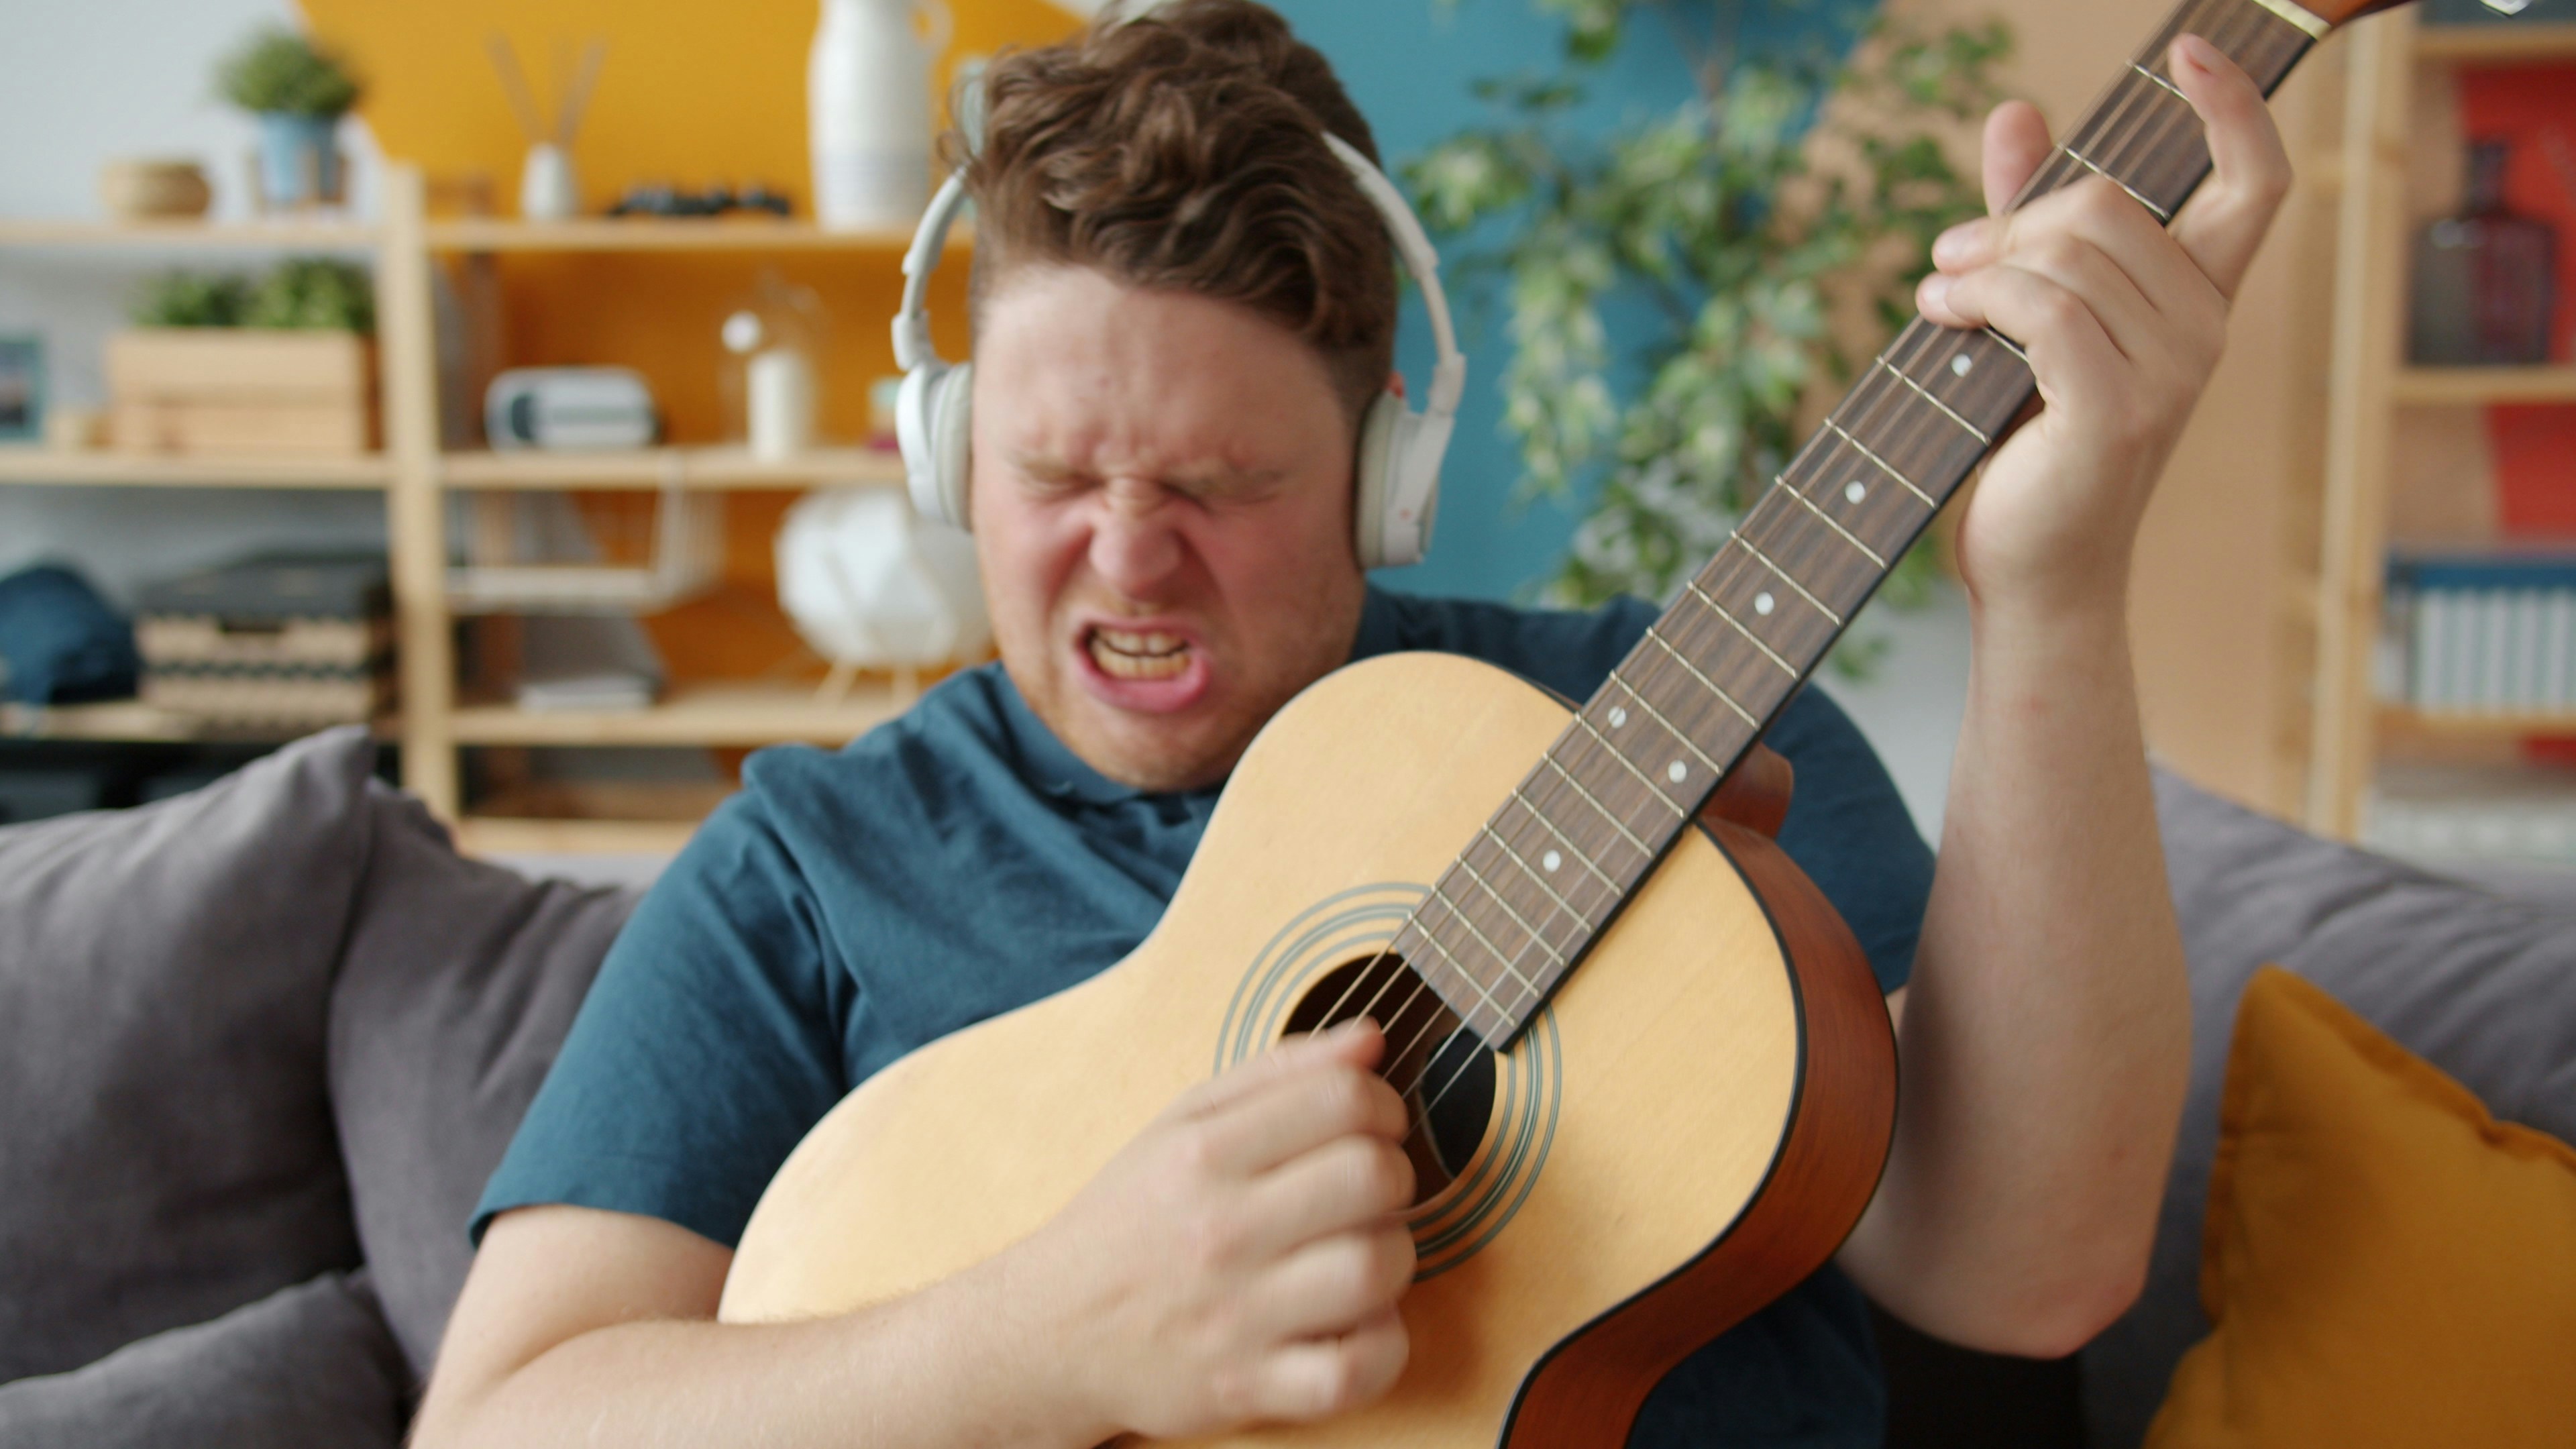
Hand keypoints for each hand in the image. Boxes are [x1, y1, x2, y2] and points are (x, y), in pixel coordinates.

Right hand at [1014, 1019, 1417, 1438]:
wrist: (1051, 1333)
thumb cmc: (1132, 1219)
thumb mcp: (1183, 1123)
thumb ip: (1279, 1073)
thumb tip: (1371, 1040)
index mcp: (1202, 1154)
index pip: (1342, 1099)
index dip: (1381, 1104)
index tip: (1371, 1125)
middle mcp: (1219, 1231)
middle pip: (1373, 1177)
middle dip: (1394, 1175)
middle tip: (1368, 1191)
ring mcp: (1236, 1316)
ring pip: (1376, 1269)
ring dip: (1391, 1256)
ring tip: (1360, 1252)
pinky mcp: (1248, 1389)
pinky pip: (1356, 1369)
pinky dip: (1380, 1346)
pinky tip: (1358, 1322)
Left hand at [1916, 33, 2291, 623]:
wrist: (2033, 570)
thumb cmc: (2029, 447)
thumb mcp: (2029, 317)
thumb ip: (2030, 217)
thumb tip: (2017, 111)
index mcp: (2200, 302)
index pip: (2256, 182)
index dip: (2232, 106)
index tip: (2185, 50)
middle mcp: (2203, 331)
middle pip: (2111, 203)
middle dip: (2015, 216)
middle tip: (1951, 261)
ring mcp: (2170, 375)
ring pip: (2069, 251)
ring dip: (1979, 264)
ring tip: (1938, 300)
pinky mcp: (2115, 412)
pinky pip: (2041, 307)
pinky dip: (1977, 299)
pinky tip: (1938, 318)